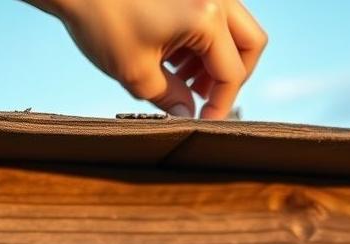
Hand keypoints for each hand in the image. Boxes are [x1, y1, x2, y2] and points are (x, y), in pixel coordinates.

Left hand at [29, 0, 266, 118]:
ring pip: (234, 28)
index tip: (204, 123)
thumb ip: (171, 99)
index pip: (232, 73)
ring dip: (215, 59)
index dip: (220, 106)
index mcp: (206, 17)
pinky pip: (213, 15)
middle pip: (249, 44)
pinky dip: (202, 40)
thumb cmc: (100, 19)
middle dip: (231, 77)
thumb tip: (189, 117)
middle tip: (203, 97)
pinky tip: (173, 56)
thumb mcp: (137, 73)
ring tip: (182, 79)